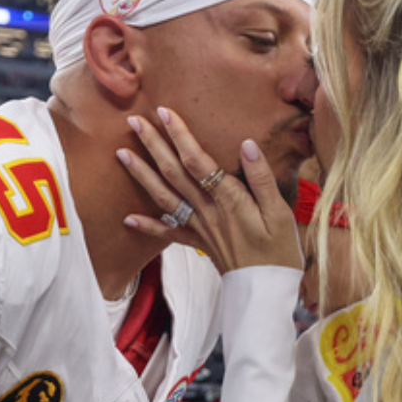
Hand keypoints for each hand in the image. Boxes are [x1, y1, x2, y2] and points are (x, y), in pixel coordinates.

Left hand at [116, 108, 302, 273]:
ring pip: (165, 197)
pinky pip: (168, 233)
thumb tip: (247, 145)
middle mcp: (207, 211)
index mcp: (229, 199)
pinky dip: (147, 225)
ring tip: (122, 154)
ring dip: (142, 175)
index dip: (180, 136)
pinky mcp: (197, 243)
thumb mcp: (280, 212)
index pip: (198, 161)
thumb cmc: (279, 250)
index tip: (165, 112)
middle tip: (134, 122)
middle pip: (175, 173)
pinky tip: (128, 218)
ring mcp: (199, 228)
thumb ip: (261, 178)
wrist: (265, 290)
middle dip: (154, 146)